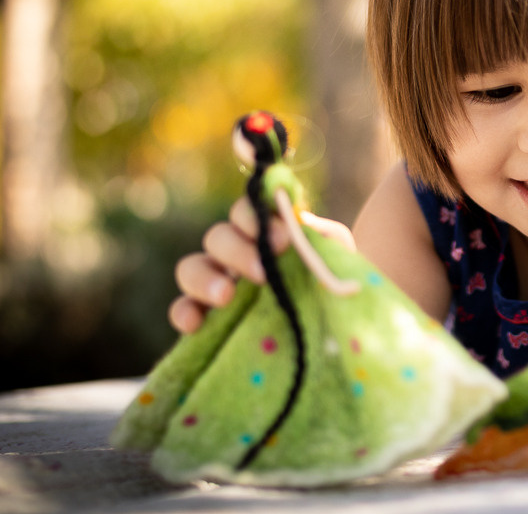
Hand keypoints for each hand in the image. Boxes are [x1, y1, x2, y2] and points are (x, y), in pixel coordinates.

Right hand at [168, 197, 354, 333]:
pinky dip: (183, 313)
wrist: (337, 321)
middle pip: (218, 237)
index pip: (247, 209)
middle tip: (262, 272)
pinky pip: (183, 309)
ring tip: (226, 295)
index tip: (284, 238)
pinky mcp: (207, 317)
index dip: (257, 218)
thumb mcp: (337, 256)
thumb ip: (324, 235)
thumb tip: (302, 224)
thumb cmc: (331, 281)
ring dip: (205, 278)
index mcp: (264, 231)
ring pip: (192, 268)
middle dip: (237, 250)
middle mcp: (236, 253)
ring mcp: (217, 283)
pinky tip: (195, 324)